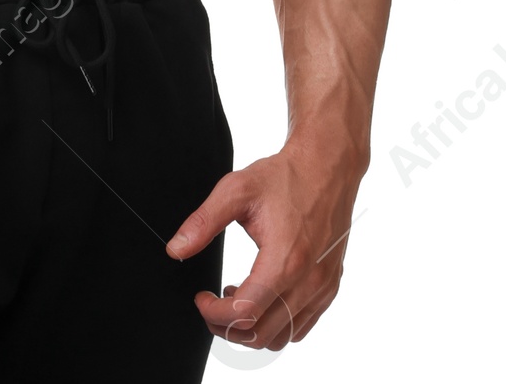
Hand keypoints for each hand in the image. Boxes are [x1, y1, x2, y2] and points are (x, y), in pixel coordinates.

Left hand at [166, 138, 360, 351]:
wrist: (327, 166)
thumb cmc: (285, 176)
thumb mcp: (236, 190)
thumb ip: (203, 222)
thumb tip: (176, 249)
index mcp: (285, 260)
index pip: (245, 313)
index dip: (214, 314)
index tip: (201, 298)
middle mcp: (308, 282)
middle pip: (261, 334)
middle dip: (227, 327)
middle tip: (211, 305)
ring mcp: (323, 288)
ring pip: (283, 338)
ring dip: (253, 328)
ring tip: (236, 297)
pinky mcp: (330, 287)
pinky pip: (302, 326)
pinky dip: (277, 324)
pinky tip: (262, 295)